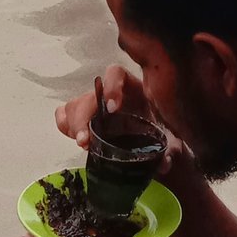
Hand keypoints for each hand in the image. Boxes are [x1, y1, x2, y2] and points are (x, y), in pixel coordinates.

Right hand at [54, 63, 188, 178]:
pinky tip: (75, 138)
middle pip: (89, 95)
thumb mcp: (172, 138)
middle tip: (86, 141)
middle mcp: (111, 95)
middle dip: (84, 117)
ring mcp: (96, 106)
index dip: (112, 87)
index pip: (116, 74)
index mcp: (134, 89)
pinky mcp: (86, 120)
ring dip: (74, 125)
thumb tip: (164, 163)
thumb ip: (171, 148)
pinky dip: (65, 125)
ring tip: (83, 144)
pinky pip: (65, 115)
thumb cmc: (164, 131)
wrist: (159, 139)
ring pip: (74, 105)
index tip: (113, 109)